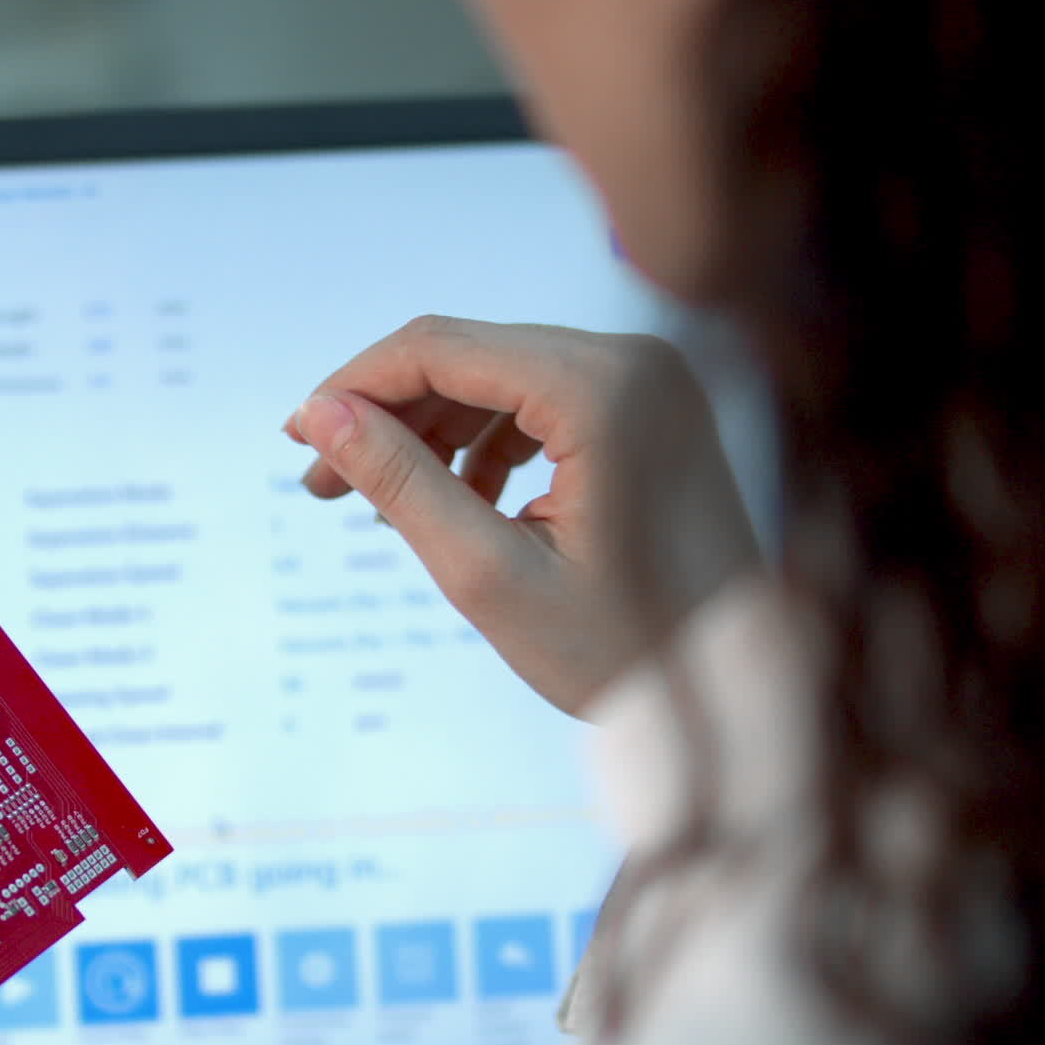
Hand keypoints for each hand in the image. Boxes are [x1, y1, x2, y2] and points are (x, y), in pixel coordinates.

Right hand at [287, 316, 758, 714]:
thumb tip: (319, 415)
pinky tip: (454, 498)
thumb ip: (401, 483)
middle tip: (320, 483)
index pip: (441, 348)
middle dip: (387, 410)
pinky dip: (486, 440)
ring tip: (373, 500)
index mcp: (603, 389)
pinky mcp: (658, 409)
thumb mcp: (490, 575)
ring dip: (431, 427)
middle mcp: (636, 359)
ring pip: (501, 374)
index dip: (355, 386)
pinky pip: (544, 399)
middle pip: (469, 352)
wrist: (749, 696)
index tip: (295, 439)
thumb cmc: (629, 652)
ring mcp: (654, 380)